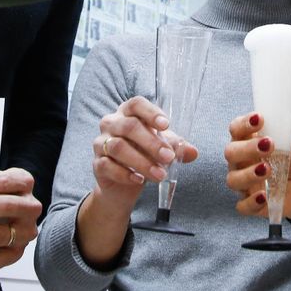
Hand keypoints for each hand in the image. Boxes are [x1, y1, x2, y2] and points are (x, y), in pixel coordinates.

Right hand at [88, 97, 195, 212]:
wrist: (122, 185)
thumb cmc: (143, 156)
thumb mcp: (160, 148)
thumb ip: (175, 147)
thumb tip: (193, 152)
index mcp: (128, 113)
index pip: (136, 104)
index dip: (150, 113)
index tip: (166, 125)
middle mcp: (111, 123)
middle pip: (129, 127)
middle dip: (151, 143)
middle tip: (169, 157)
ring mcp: (101, 143)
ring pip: (118, 147)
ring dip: (141, 162)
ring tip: (160, 174)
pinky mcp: (97, 163)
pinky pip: (107, 165)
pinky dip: (125, 174)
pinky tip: (139, 180)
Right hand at [224, 113, 290, 221]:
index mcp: (248, 141)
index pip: (237, 129)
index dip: (244, 123)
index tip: (259, 119)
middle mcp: (241, 162)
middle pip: (231, 152)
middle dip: (247, 148)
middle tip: (268, 145)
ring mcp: (244, 183)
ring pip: (233, 179)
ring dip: (248, 173)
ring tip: (268, 169)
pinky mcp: (251, 204)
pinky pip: (242, 206)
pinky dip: (251, 201)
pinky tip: (264, 196)